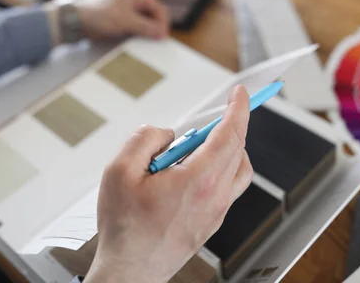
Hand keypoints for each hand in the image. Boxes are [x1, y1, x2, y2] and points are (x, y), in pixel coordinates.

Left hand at [77, 0, 169, 40]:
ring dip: (148, 33)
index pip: (159, 8)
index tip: (163, 36)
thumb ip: (146, 27)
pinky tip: (139, 44)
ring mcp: (128, 12)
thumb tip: (162, 34)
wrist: (77, 22)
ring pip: (146, 24)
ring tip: (149, 44)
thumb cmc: (99, 15)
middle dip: (156, 28)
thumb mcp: (126, 21)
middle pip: (153, 16)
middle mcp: (134, 2)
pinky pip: (137, 29)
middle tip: (157, 42)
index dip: (163, 22)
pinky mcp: (122, 22)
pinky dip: (140, 36)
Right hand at [84, 85, 252, 282]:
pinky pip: (228, 187)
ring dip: (227, 149)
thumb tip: (166, 133)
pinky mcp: (212, 222)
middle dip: (229, 124)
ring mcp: (217, 212)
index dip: (238, 108)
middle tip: (212, 115)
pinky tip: (190, 172)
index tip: (240, 93)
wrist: (129, 271)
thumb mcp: (119, 170)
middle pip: (238, 149)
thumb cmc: (125, 228)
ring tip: (196, 147)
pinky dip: (219, 169)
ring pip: (239, 170)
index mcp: (199, 180)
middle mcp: (216, 196)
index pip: (230, 134)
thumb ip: (145, 138)